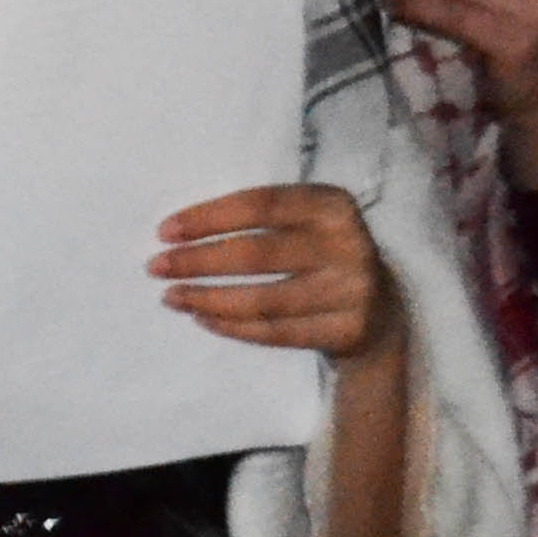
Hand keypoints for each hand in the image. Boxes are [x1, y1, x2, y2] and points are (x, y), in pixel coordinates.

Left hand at [152, 182, 400, 360]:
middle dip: (197, 261)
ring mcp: (352, 290)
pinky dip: (231, 326)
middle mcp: (348, 244)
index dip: (208, 218)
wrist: (381, 312)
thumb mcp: (305, 225)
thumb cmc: (322, 257)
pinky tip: (202, 318)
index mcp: (333, 205)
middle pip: (256, 254)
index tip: (164, 232)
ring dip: (206, 299)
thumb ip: (261, 220)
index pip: (261, 205)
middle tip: (155, 267)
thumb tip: (180, 233)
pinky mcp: (346, 329)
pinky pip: (274, 332)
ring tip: (171, 297)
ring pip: (261, 299)